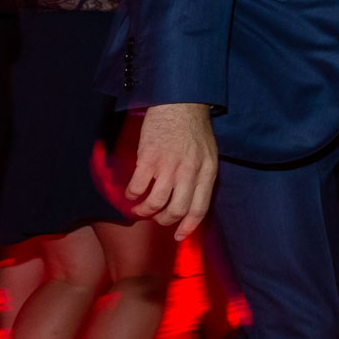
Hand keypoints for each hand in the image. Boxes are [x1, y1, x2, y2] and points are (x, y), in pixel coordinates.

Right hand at [126, 102, 218, 240]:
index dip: (188, 226)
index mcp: (207, 171)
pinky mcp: (149, 158)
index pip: (199, 208)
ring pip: (156, 203)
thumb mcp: (208, 153)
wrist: (180, 101)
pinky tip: (130, 194)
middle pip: (176, 210)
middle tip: (156, 217)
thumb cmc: (193, 128)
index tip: (179, 236)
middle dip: (164, 220)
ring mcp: (169, 166)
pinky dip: (131, 196)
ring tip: (139, 209)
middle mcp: (190, 172)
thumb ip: (201, 176)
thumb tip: (191, 199)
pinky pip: (138, 188)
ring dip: (145, 211)